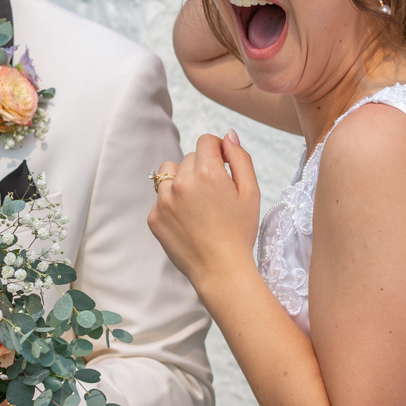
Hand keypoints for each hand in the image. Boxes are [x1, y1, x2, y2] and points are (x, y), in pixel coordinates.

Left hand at [148, 132, 262, 296]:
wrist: (221, 270)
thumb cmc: (240, 231)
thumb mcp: (251, 192)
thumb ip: (240, 158)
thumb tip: (227, 136)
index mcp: (207, 173)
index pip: (205, 141)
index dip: (217, 150)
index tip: (223, 166)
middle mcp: (181, 183)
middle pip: (189, 158)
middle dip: (202, 168)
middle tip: (215, 195)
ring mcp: (163, 201)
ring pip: (169, 173)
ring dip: (182, 181)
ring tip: (198, 204)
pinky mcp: (154, 217)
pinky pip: (160, 198)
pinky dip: (172, 204)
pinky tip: (188, 221)